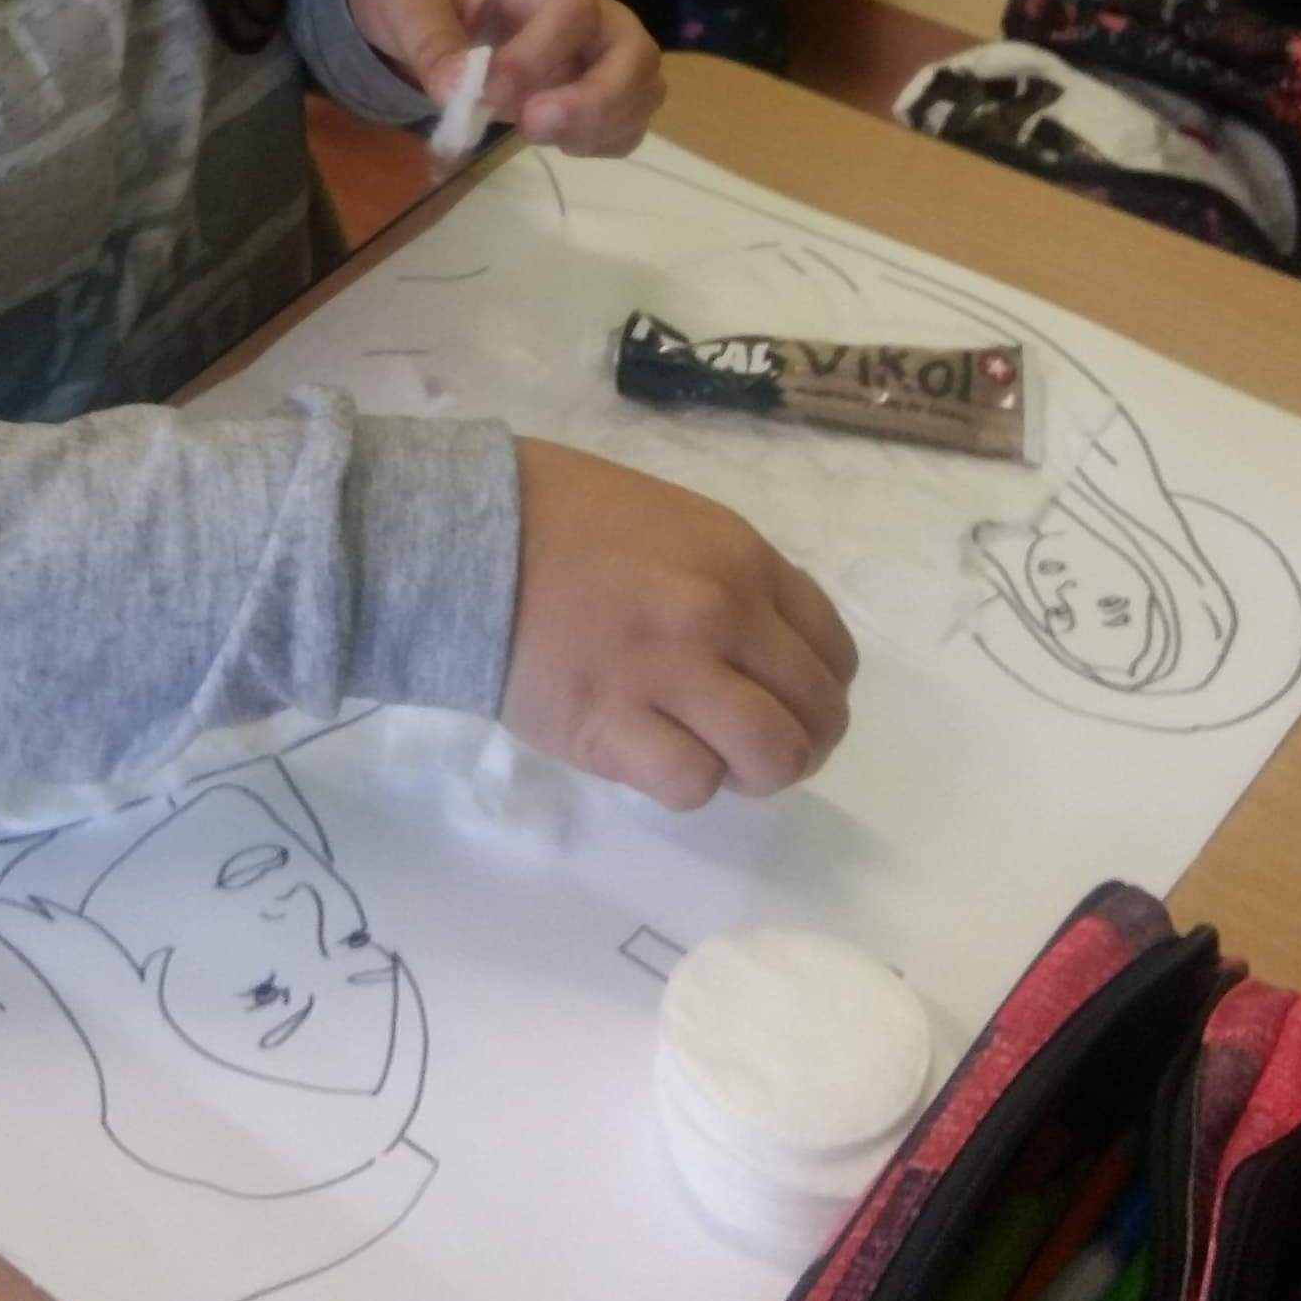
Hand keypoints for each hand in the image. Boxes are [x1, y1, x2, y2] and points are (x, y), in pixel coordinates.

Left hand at [347, 0, 663, 155]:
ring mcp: (592, 48)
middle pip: (634, 51)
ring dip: (602, 124)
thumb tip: (457, 94)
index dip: (539, 58)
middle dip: (596, 100)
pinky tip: (553, 143)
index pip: (573, 11)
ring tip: (536, 136)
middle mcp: (584, 5)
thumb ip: (431, 42)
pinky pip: (624, 116)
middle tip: (531, 127)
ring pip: (641, 87)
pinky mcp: (587, 83)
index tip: (491, 93)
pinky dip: (602, 139)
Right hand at [503, 441, 857, 804]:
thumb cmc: (564, 518)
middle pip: (815, 712)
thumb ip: (733, 580)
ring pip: (772, 758)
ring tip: (719, 760)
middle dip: (802, 742)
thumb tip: (770, 649)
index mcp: (742, 560)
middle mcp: (721, 615)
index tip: (791, 701)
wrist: (467, 537)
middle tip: (761, 746)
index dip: (822, 690)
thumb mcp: (678, 522)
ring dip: (755, 772)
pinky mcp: (611, 725)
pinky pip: (691, 782)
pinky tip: (659, 757)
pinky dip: (687, 782)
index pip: (834, 652)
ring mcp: (668, 672)